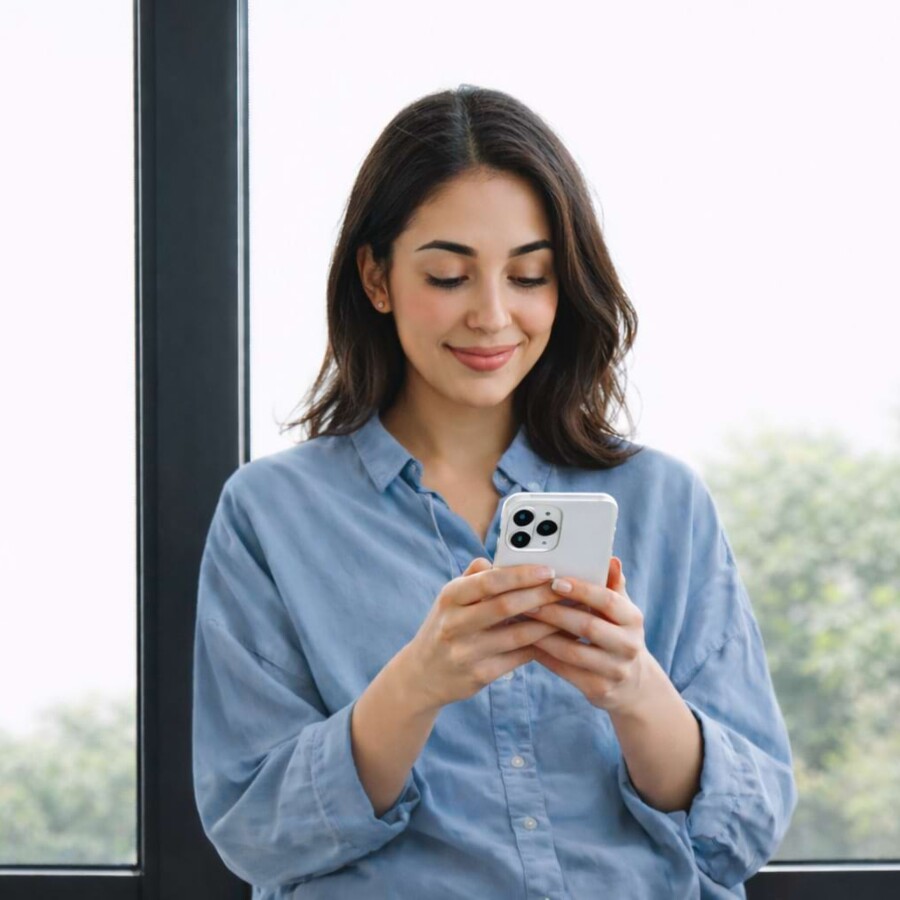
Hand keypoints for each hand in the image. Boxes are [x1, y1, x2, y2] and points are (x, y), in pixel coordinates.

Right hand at [402, 557, 563, 711]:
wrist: (422, 675)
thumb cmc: (445, 627)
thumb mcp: (449, 599)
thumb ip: (474, 578)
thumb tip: (499, 560)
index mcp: (450, 598)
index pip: (488, 581)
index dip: (521, 574)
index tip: (547, 570)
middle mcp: (455, 624)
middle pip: (505, 606)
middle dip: (541, 595)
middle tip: (565, 588)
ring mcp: (467, 652)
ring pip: (518, 635)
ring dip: (548, 622)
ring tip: (570, 611)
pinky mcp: (480, 675)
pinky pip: (518, 657)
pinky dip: (541, 645)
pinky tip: (557, 636)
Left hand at [523, 557, 650, 713]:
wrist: (632, 684)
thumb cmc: (617, 634)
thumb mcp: (621, 612)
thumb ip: (613, 586)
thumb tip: (610, 559)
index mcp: (633, 619)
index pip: (607, 601)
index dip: (581, 590)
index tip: (555, 581)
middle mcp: (628, 645)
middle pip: (588, 626)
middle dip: (554, 613)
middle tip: (527, 601)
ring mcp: (614, 670)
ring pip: (572, 651)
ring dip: (543, 635)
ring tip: (521, 620)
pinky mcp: (598, 689)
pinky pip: (565, 670)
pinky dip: (544, 655)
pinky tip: (526, 642)